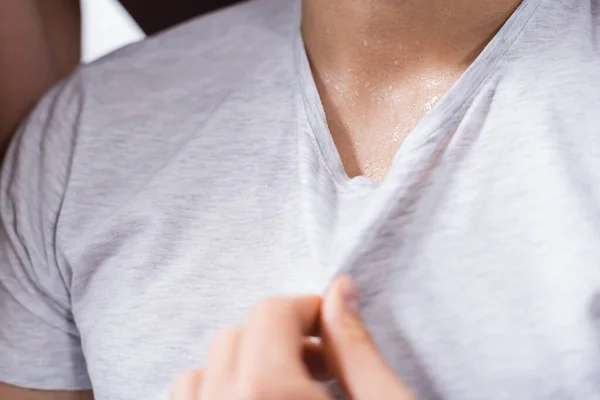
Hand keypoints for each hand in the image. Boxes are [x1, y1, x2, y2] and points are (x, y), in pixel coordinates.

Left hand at [170, 276, 416, 398]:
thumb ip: (358, 348)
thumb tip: (340, 288)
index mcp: (268, 398)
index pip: (270, 314)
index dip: (308, 309)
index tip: (333, 326)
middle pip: (234, 338)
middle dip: (279, 338)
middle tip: (324, 365)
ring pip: (198, 375)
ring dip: (241, 367)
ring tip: (286, 389)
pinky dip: (214, 394)